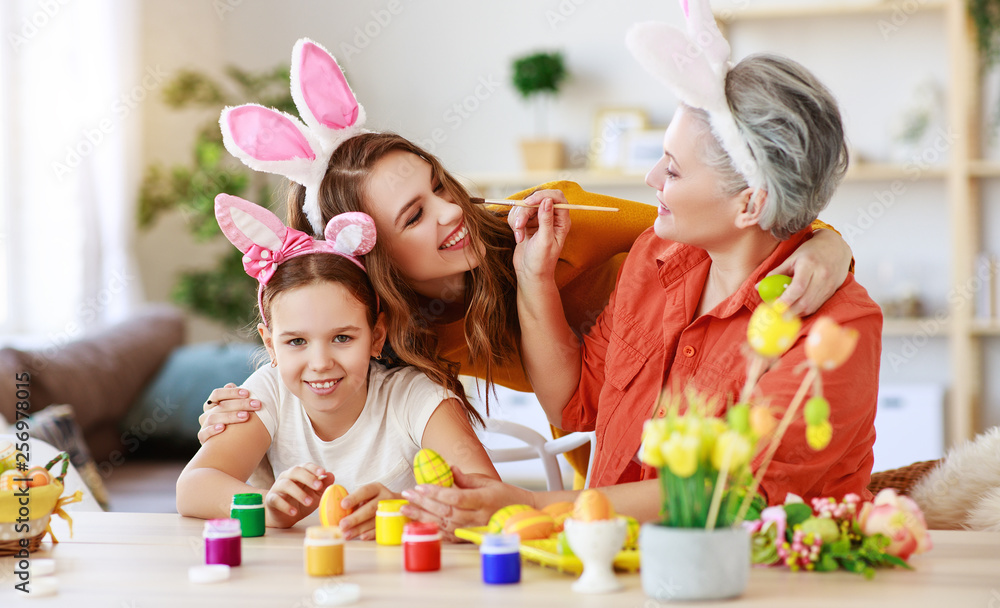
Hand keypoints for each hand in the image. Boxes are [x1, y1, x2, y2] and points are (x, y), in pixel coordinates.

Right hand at [197, 383, 261, 443]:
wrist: (228, 444)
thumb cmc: (235, 422)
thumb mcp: (235, 408)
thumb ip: (235, 398)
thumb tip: (231, 384)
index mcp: (212, 403)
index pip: (217, 393)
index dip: (232, 392)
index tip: (248, 393)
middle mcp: (207, 413)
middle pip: (221, 406)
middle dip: (240, 404)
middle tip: (256, 405)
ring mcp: (204, 425)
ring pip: (213, 418)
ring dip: (231, 416)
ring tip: (246, 416)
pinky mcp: (203, 438)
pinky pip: (204, 433)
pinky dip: (213, 430)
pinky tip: (223, 428)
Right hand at [264, 463, 333, 527]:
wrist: (285, 517)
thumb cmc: (301, 502)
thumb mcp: (315, 495)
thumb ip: (323, 486)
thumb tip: (330, 475)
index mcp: (298, 474)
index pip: (305, 466)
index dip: (314, 468)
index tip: (323, 472)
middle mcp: (286, 477)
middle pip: (295, 471)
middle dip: (308, 477)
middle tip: (319, 486)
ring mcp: (277, 487)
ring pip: (286, 484)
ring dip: (299, 493)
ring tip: (309, 502)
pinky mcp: (271, 500)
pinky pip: (276, 500)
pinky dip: (285, 506)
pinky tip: (294, 512)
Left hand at [338, 483, 398, 540]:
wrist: (398, 506)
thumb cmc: (374, 501)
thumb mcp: (366, 496)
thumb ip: (354, 501)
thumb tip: (335, 511)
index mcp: (376, 488)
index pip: (365, 491)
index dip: (354, 498)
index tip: (343, 505)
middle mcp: (385, 498)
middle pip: (370, 508)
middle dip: (355, 518)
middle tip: (342, 525)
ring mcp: (391, 511)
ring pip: (375, 520)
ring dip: (360, 529)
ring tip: (346, 534)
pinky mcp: (394, 522)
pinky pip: (381, 529)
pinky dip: (371, 534)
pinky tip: (362, 537)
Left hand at [399, 467, 533, 540]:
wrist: (522, 515)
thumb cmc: (506, 496)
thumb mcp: (487, 481)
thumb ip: (466, 478)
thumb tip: (448, 468)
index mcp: (483, 500)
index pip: (455, 497)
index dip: (436, 493)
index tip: (420, 486)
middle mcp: (478, 517)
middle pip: (446, 511)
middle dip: (423, 503)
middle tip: (406, 495)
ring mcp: (474, 528)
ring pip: (444, 524)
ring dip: (422, 517)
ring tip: (406, 509)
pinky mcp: (470, 536)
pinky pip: (449, 535)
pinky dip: (433, 529)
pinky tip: (419, 524)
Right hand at [508, 190, 570, 283]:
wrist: (530, 274)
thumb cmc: (542, 261)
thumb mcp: (545, 240)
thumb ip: (546, 219)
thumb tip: (548, 200)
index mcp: (561, 221)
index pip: (556, 197)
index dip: (542, 196)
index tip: (529, 203)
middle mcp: (551, 217)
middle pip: (537, 200)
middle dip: (525, 212)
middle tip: (519, 226)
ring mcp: (538, 219)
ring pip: (524, 206)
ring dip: (518, 220)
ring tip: (519, 236)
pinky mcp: (527, 223)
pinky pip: (517, 214)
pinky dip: (514, 224)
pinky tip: (518, 237)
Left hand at [767, 229, 852, 315]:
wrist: (836, 248)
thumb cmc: (810, 252)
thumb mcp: (792, 258)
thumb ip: (776, 273)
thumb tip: (758, 287)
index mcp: (809, 264)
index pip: (798, 287)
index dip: (785, 299)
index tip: (774, 306)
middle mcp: (821, 275)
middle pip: (805, 301)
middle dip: (789, 311)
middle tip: (776, 314)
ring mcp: (828, 285)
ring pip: (811, 306)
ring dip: (796, 313)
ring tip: (784, 312)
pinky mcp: (831, 292)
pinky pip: (816, 306)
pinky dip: (804, 310)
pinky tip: (795, 309)